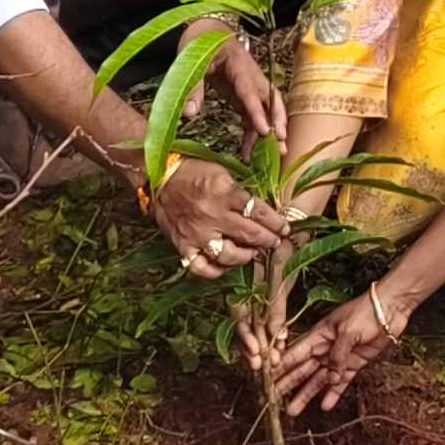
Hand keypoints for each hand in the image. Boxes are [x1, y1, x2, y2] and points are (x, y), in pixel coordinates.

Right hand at [148, 157, 289, 279]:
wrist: (159, 179)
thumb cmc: (193, 173)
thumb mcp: (222, 174)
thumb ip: (240, 194)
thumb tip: (262, 212)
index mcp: (223, 192)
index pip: (258, 211)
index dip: (276, 222)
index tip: (285, 228)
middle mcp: (211, 216)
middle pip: (249, 234)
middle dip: (268, 240)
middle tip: (276, 242)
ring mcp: (197, 234)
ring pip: (228, 255)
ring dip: (246, 256)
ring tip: (253, 253)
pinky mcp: (183, 246)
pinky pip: (202, 267)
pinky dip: (216, 271)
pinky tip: (226, 266)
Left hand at [196, 19, 282, 140]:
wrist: (207, 30)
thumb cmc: (201, 43)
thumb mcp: (192, 63)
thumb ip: (193, 88)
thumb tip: (189, 114)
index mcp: (239, 65)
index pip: (251, 91)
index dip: (259, 112)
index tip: (266, 131)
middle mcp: (251, 76)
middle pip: (271, 100)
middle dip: (278, 122)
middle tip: (282, 144)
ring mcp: (250, 85)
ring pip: (267, 109)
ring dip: (270, 130)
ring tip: (272, 154)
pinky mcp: (244, 94)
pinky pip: (254, 113)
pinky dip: (254, 131)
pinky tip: (250, 150)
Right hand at [273, 280, 411, 413]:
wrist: (390, 308)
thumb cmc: (365, 312)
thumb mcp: (348, 331)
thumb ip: (338, 355)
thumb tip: (330, 378)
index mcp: (318, 336)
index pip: (294, 355)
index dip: (280, 368)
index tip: (266, 381)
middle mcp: (325, 349)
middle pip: (302, 370)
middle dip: (287, 385)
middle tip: (273, 401)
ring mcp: (339, 358)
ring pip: (319, 379)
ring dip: (306, 394)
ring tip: (292, 411)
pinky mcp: (354, 364)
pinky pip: (341, 382)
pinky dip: (333, 394)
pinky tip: (325, 406)